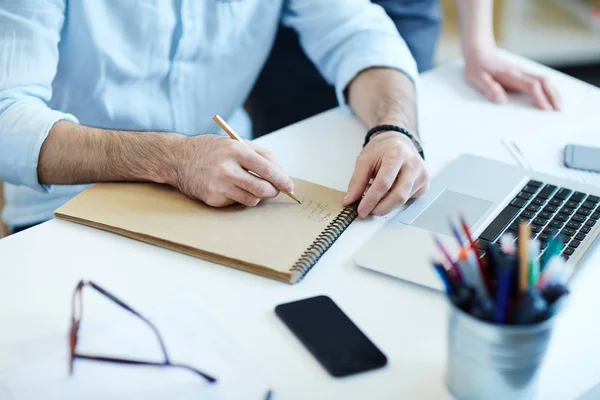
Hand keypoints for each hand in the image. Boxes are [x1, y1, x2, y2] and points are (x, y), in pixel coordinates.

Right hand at [173, 135, 292, 206]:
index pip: (267, 169)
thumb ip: (261, 155)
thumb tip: (281, 175)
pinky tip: (230, 187)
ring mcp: (219, 186)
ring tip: (250, 185)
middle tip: (274, 190)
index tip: (289, 186)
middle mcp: (227, 169)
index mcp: (236, 151)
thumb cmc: (211, 150)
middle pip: (263, 189)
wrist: (178, 158)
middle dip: (273, 192)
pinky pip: (236, 203)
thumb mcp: (236, 143)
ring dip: (257, 196)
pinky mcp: (212, 199)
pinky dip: (239, 197)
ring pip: (252, 200)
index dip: (282, 180)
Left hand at [343, 132, 429, 217]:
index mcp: (397, 154)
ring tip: (375, 199)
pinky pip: (408, 200)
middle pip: (398, 196)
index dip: (371, 200)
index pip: (384, 184)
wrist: (399, 142)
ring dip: (386, 206)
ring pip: (403, 200)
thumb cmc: (382, 150)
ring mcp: (422, 175)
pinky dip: (395, 202)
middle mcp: (414, 164)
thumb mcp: (365, 160)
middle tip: (367, 211)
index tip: (361, 210)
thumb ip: (357, 181)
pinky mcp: (425, 185)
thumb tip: (350, 201)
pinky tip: (388, 194)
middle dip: (380, 208)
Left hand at [465, 47, 561, 110]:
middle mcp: (519, 73)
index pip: (531, 86)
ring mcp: (522, 72)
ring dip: (554, 91)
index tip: (546, 109)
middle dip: (553, 95)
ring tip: (560, 105)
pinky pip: (540, 80)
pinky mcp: (521, 74)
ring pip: (544, 80)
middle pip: (544, 81)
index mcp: (510, 75)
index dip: (540, 98)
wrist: (479, 52)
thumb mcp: (477, 79)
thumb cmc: (477, 66)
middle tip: (560, 110)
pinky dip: (549, 88)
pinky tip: (552, 95)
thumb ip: (489, 88)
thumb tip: (502, 100)